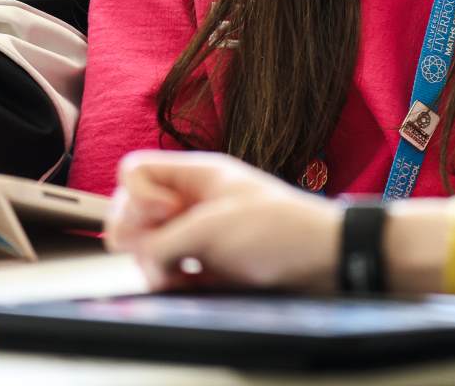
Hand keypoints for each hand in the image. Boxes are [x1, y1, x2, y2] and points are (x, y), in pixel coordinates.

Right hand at [105, 150, 341, 293]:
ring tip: (183, 272)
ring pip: (144, 244)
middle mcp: (191, 199)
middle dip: (138, 234)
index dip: (137, 196)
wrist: (323, 259)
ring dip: (154, 262)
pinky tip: (191, 284)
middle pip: (131, 210)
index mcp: (197, 174)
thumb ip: (162, 240)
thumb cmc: (280, 230)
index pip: (134, 170)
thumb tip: (141, 259)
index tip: (168, 214)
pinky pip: (165, 269)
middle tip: (168, 249)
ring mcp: (196, 231)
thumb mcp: (213, 228)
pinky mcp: (204, 261)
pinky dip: (169, 278)